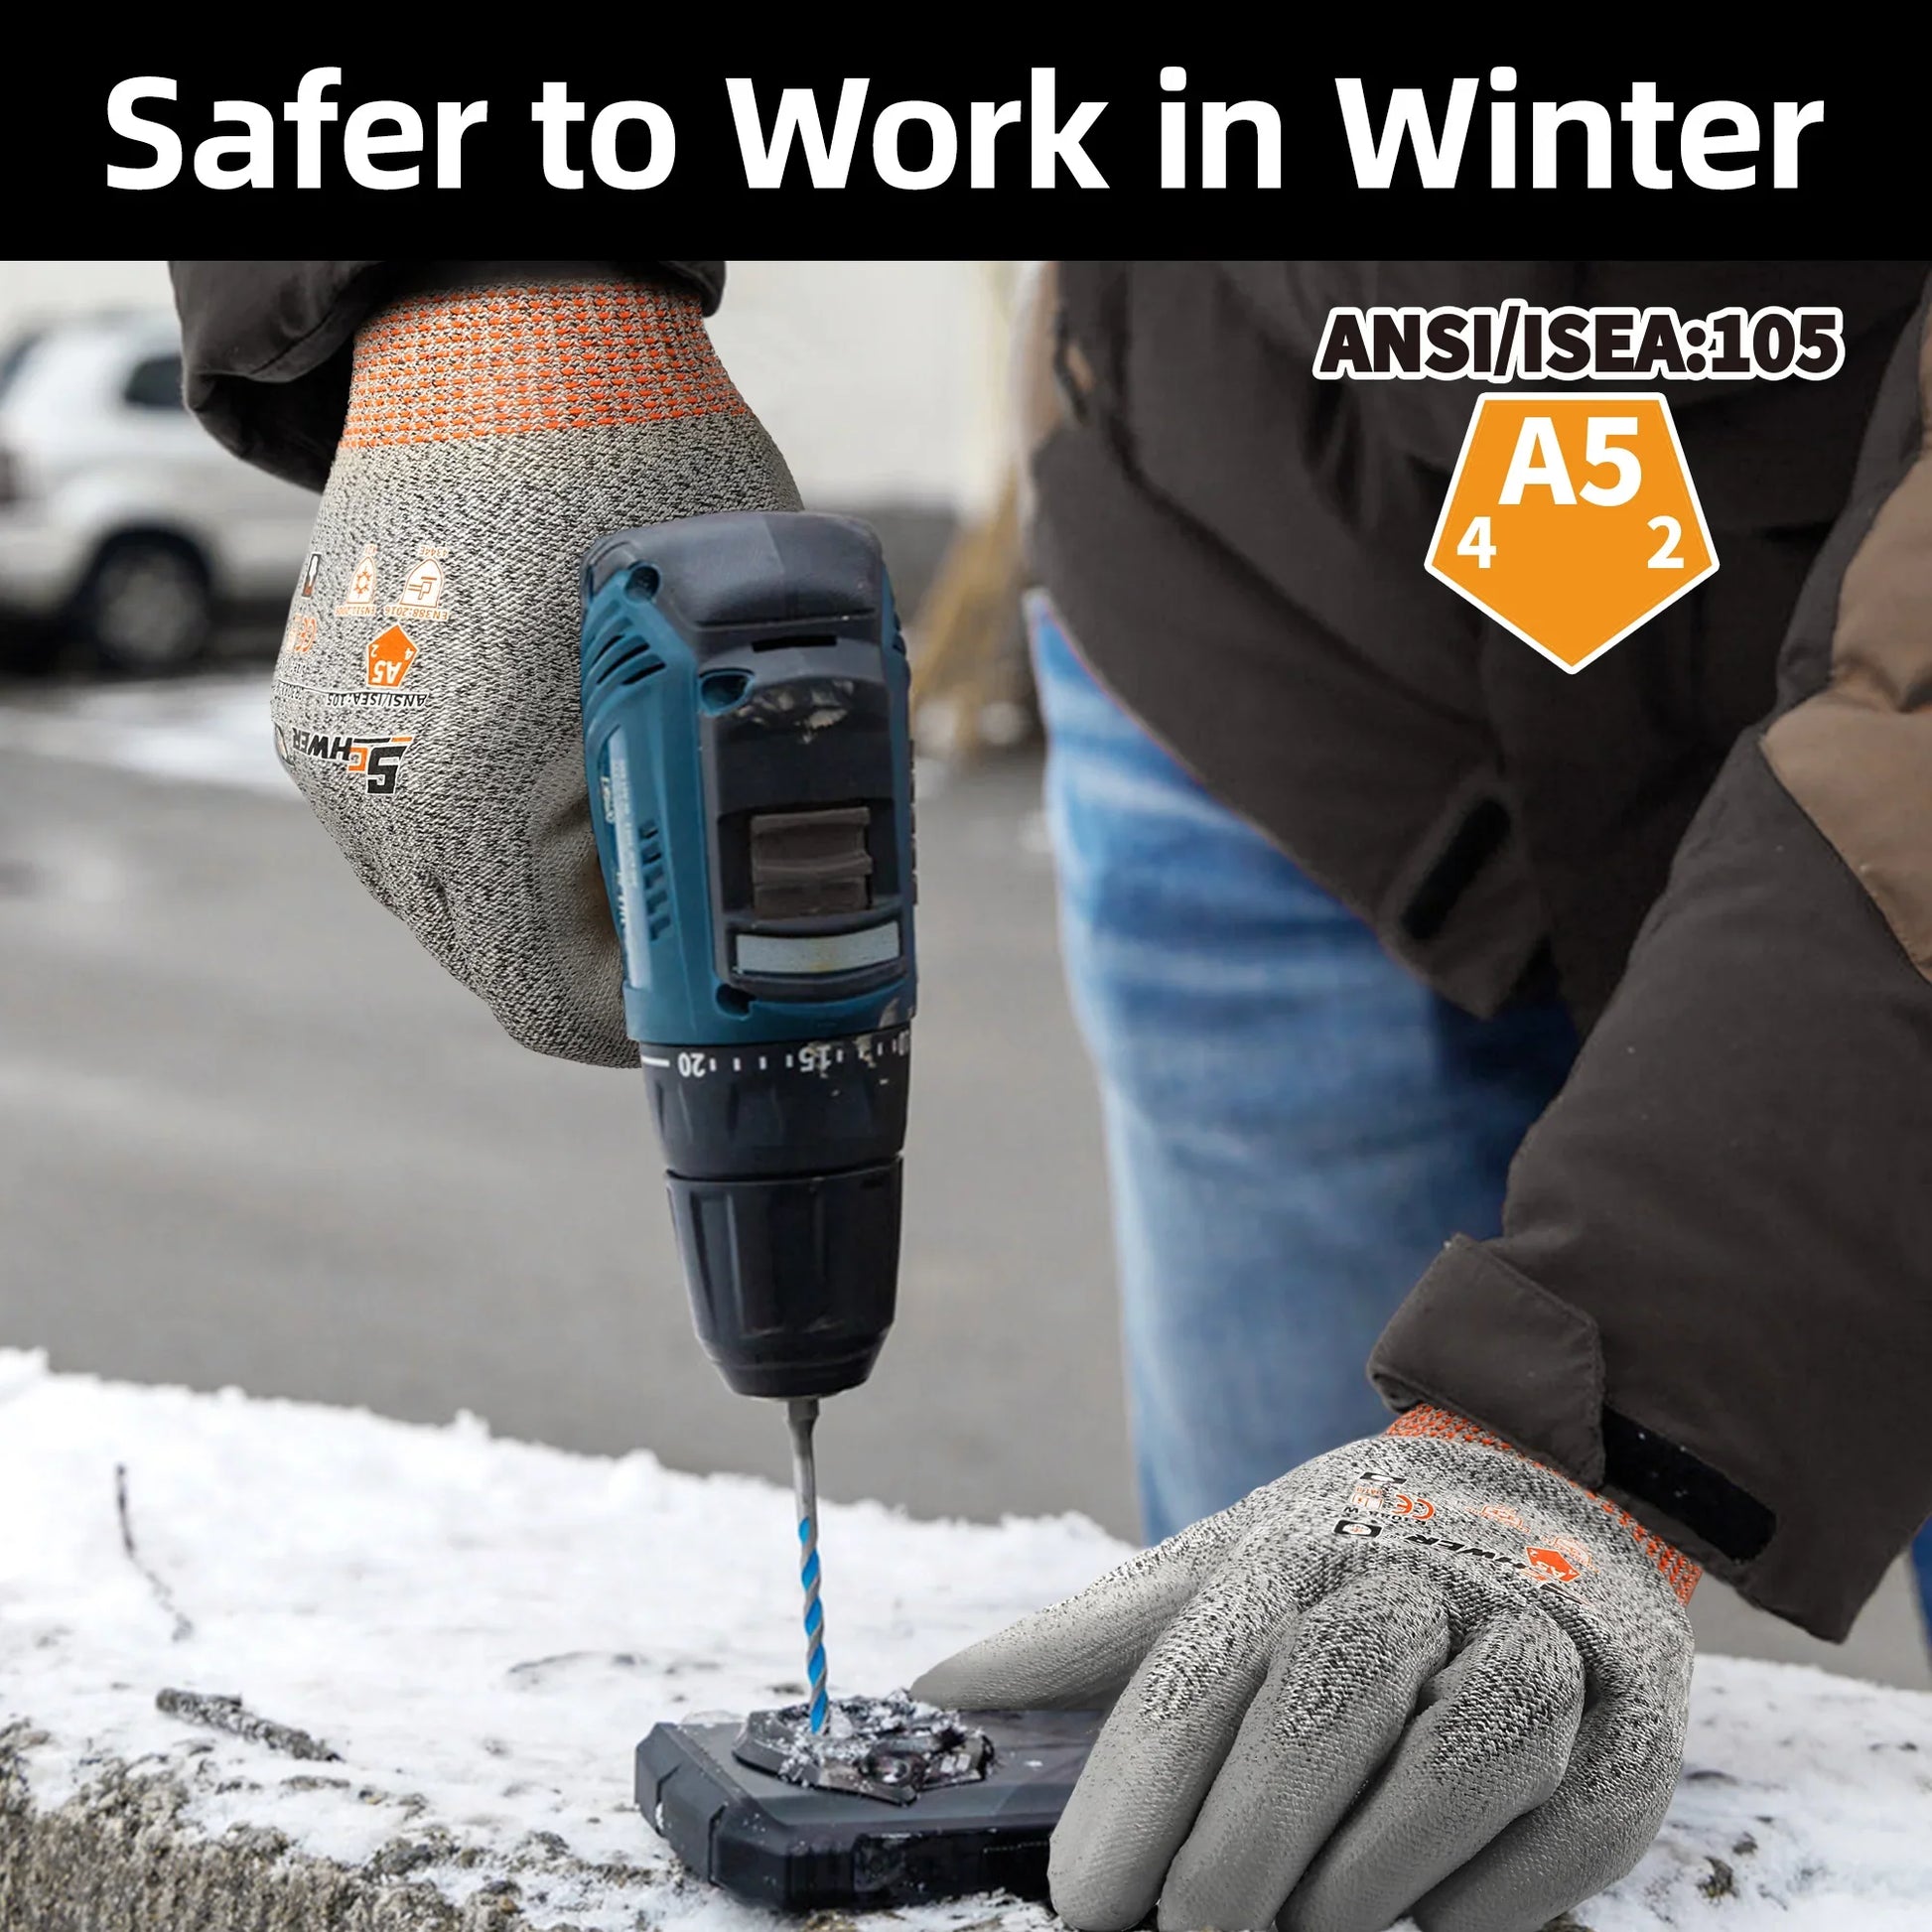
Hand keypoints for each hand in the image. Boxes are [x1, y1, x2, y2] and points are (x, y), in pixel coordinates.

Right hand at [270, 277, 796, 1065]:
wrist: (495, 327)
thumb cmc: (644, 464)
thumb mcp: (742, 630)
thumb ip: (744, 781)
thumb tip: (791, 893)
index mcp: (490, 785)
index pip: (559, 1000)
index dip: (648, 1021)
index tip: (711, 999)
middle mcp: (388, 794)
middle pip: (505, 969)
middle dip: (608, 960)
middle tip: (690, 923)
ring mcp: (338, 760)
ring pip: (456, 913)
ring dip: (548, 903)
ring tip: (630, 834)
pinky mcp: (314, 723)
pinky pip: (409, 838)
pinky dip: (490, 838)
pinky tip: (555, 774)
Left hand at [914, 1409, 1696, 1931]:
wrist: (1531, 1492)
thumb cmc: (1338, 1564)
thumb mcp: (1208, 1578)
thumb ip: (1086, 1646)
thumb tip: (932, 1696)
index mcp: (1293, 1544)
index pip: (1201, 1668)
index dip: (1136, 1794)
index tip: (1083, 1904)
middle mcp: (1414, 1576)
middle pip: (1326, 1704)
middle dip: (1244, 1846)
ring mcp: (1534, 1642)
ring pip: (1466, 1752)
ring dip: (1369, 1872)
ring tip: (1301, 1929)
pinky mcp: (1631, 1725)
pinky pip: (1568, 1822)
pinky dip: (1486, 1898)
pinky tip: (1420, 1917)